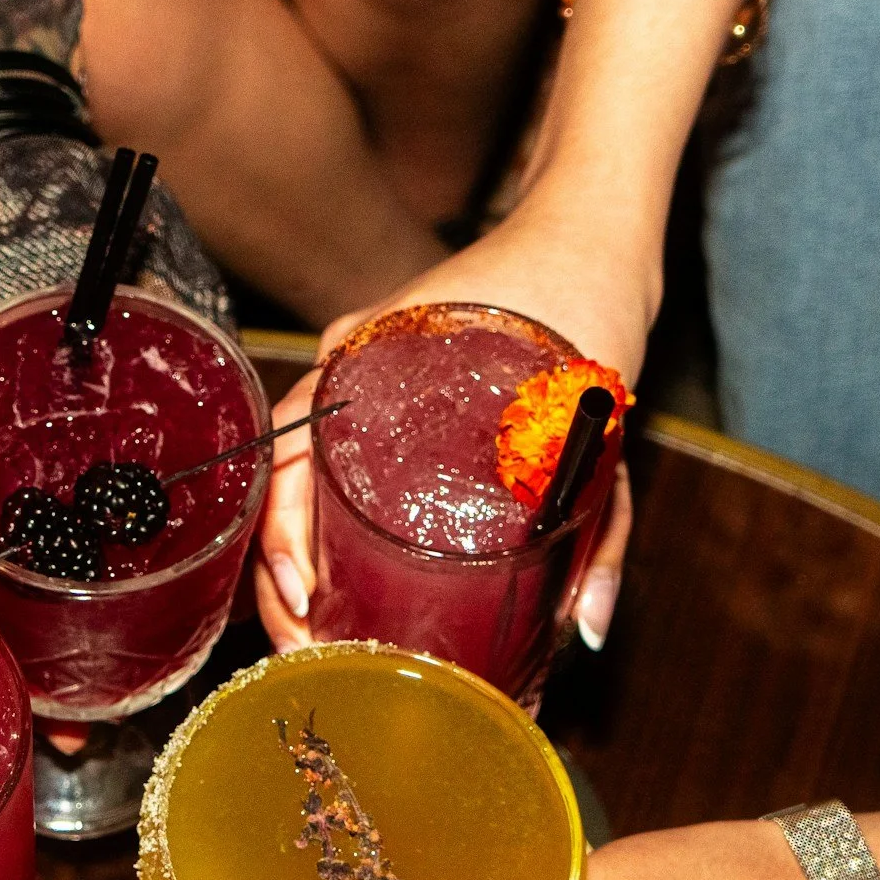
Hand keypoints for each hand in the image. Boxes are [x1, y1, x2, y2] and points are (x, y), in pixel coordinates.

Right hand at [252, 208, 647, 653]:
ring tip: (316, 632)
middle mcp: (352, 369)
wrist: (593, 232)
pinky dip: (329, 523)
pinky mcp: (389, 390)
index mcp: (374, 363)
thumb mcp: (597, 428)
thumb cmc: (586, 305)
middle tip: (307, 646)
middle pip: (285, 482)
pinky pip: (338, 460)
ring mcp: (364, 376)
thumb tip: (586, 631)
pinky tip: (343, 580)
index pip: (291, 457)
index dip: (282, 541)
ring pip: (305, 477)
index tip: (302, 602)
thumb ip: (598, 529)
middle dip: (281, 576)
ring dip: (297, 556)